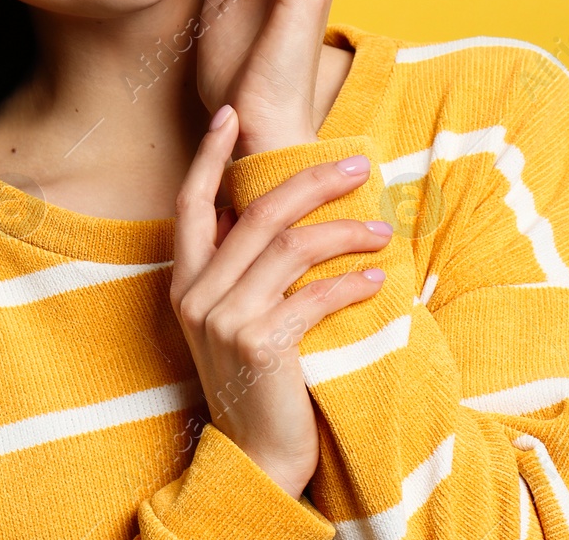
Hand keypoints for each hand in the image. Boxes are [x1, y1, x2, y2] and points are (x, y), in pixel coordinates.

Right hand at [170, 104, 391, 498]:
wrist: (257, 455)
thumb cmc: (257, 379)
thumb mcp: (235, 318)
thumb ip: (243, 269)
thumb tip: (282, 210)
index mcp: (185, 281)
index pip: (190, 202)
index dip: (209, 155)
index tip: (230, 113)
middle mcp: (197, 294)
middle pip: (259, 212)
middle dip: (314, 181)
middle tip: (360, 167)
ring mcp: (225, 319)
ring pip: (292, 247)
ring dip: (345, 232)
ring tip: (383, 231)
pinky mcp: (260, 345)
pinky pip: (314, 296)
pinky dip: (350, 283)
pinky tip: (376, 278)